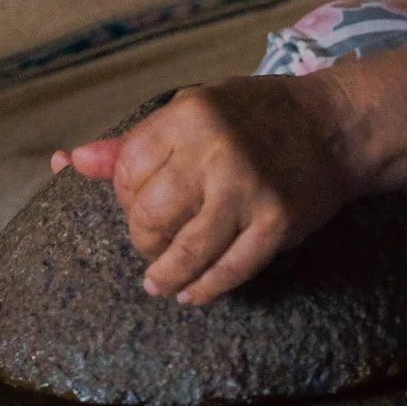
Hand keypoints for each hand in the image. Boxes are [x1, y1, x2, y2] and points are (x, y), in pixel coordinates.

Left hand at [48, 74, 362, 304]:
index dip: (124, 196)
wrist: (338, 126)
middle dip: (143, 238)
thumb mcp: (195, 111)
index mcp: (188, 114)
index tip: (139, 204)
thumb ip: (134, 142)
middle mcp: (215, 150)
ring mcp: (247, 189)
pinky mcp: (276, 223)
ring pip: (185, 251)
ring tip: (159, 284)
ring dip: (165, 275)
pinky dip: (205, 288)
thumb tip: (69, 162)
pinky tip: (192, 293)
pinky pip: (229, 269)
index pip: (126, 171)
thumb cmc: (259, 116)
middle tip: (153, 243)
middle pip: (149, 216)